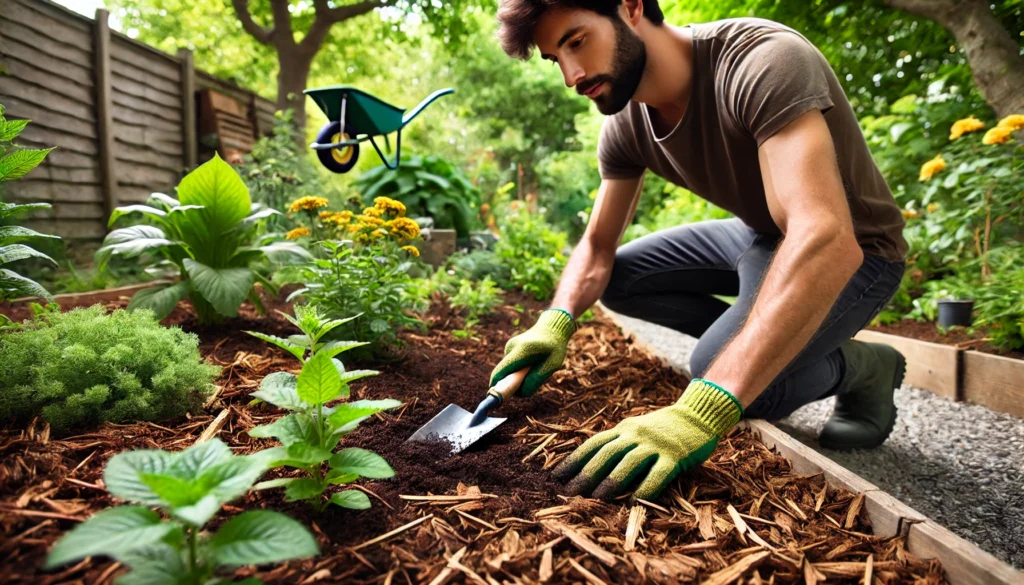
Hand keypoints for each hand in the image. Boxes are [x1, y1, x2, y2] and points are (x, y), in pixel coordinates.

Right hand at [489, 308, 576, 396]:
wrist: (552, 327)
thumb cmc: (555, 347)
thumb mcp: (552, 365)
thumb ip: (536, 380)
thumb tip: (520, 393)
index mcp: (522, 350)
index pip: (501, 371)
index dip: (497, 386)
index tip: (496, 398)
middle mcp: (511, 347)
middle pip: (502, 372)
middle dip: (510, 383)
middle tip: (527, 384)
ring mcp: (509, 347)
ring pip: (507, 370)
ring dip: (517, 376)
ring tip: (535, 368)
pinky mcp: (509, 348)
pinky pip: (511, 365)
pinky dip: (518, 369)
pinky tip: (531, 363)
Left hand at [553, 379, 742, 500]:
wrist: (698, 415)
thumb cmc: (662, 429)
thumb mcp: (636, 431)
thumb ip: (618, 445)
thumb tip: (590, 469)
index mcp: (623, 429)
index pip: (593, 444)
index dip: (573, 460)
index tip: (555, 477)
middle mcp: (636, 434)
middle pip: (606, 454)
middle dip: (586, 474)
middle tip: (569, 492)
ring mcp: (656, 444)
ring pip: (628, 462)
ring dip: (610, 482)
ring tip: (596, 499)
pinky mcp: (676, 455)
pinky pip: (658, 473)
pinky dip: (646, 487)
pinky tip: (635, 501)